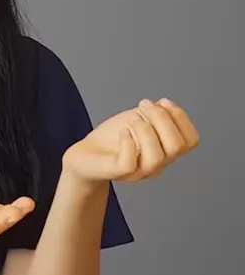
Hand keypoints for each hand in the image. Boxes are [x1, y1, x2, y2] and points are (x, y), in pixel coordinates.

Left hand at [63, 98, 199, 182]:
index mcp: (166, 151)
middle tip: (143, 105)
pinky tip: (123, 131)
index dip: (181, 118)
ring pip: (157, 156)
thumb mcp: (138, 118)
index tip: (162, 102)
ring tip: (131, 119)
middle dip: (162, 118)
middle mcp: (157, 165)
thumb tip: (167, 105)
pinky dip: (128, 142)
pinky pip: (130, 163)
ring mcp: (138, 172)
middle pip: (177, 146)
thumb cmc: (112, 138)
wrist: (84, 154)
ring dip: (145, 129)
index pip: (190, 141)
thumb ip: (155, 114)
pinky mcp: (118, 172)